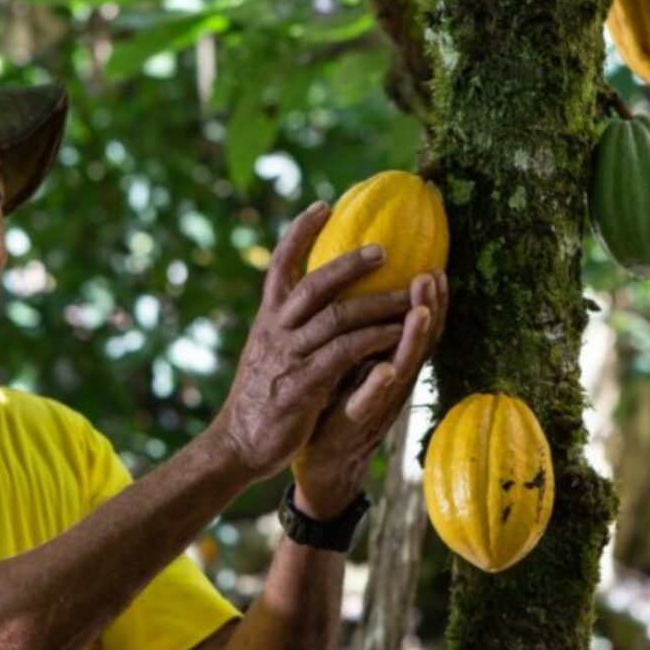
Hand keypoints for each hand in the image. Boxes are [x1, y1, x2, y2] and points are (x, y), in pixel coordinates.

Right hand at [210, 202, 417, 482]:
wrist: (239, 445)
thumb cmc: (263, 398)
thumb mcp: (269, 351)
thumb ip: (289, 324)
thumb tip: (316, 297)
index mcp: (268, 319)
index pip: (279, 265)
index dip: (299, 232)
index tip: (324, 205)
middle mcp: (276, 332)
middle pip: (314, 284)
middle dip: (350, 263)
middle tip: (384, 248)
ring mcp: (289, 357)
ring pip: (337, 318)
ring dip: (377, 302)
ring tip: (410, 292)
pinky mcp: (303, 385)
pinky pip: (344, 354)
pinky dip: (373, 340)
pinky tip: (398, 334)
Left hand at [290, 268, 448, 519]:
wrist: (322, 465)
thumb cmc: (335, 407)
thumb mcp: (353, 365)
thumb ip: (364, 334)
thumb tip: (365, 289)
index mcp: (387, 362)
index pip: (415, 325)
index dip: (430, 299)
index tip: (437, 266)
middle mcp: (390, 382)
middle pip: (418, 341)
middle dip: (429, 307)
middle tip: (434, 274)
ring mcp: (374, 404)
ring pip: (401, 368)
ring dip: (412, 340)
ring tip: (422, 311)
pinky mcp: (351, 424)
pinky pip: (366, 403)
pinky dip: (377, 387)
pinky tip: (386, 369)